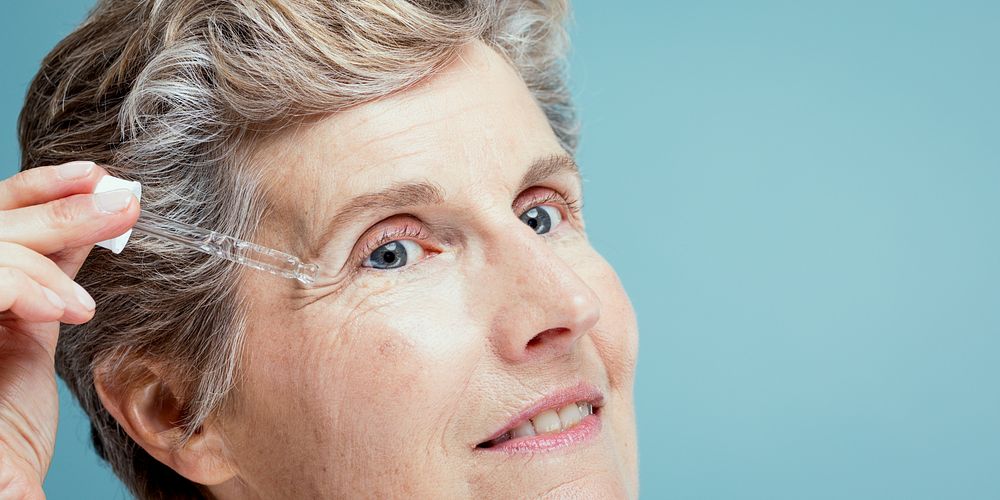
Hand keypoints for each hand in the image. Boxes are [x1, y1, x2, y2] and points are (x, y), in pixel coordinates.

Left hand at [0, 161, 138, 496]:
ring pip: (6, 229)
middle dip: (53, 221)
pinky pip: (37, 259)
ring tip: (108, 187)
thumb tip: (17, 443)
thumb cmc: (0, 478)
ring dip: (58, 204)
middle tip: (114, 207)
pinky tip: (97, 206)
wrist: (1, 492)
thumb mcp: (2, 463)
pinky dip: (69, 233)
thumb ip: (8, 439)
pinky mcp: (15, 318)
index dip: (24, 279)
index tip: (76, 311)